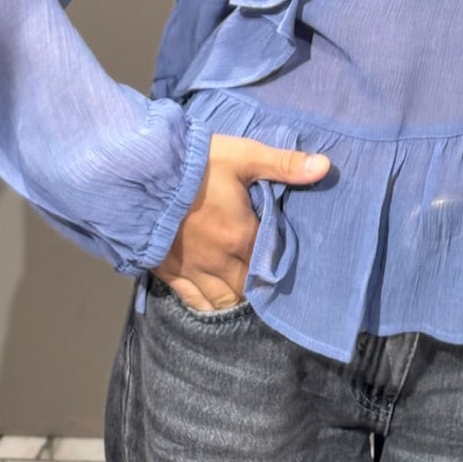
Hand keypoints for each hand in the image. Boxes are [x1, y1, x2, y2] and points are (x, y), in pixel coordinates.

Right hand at [151, 133, 329, 309]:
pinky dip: (206, 306)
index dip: (279, 264)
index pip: (271, 262)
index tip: (286, 262)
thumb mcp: (243, 155)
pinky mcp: (167, 272)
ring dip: (235, 300)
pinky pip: (191, 301)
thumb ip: (283, 164)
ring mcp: (191, 270)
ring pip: (222, 301)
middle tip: (266, 280)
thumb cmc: (194, 163)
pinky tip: (213, 303)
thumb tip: (324, 167)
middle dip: (258, 287)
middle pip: (248, 289)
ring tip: (244, 293)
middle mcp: (219, 261)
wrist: (137, 173)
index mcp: (241, 235)